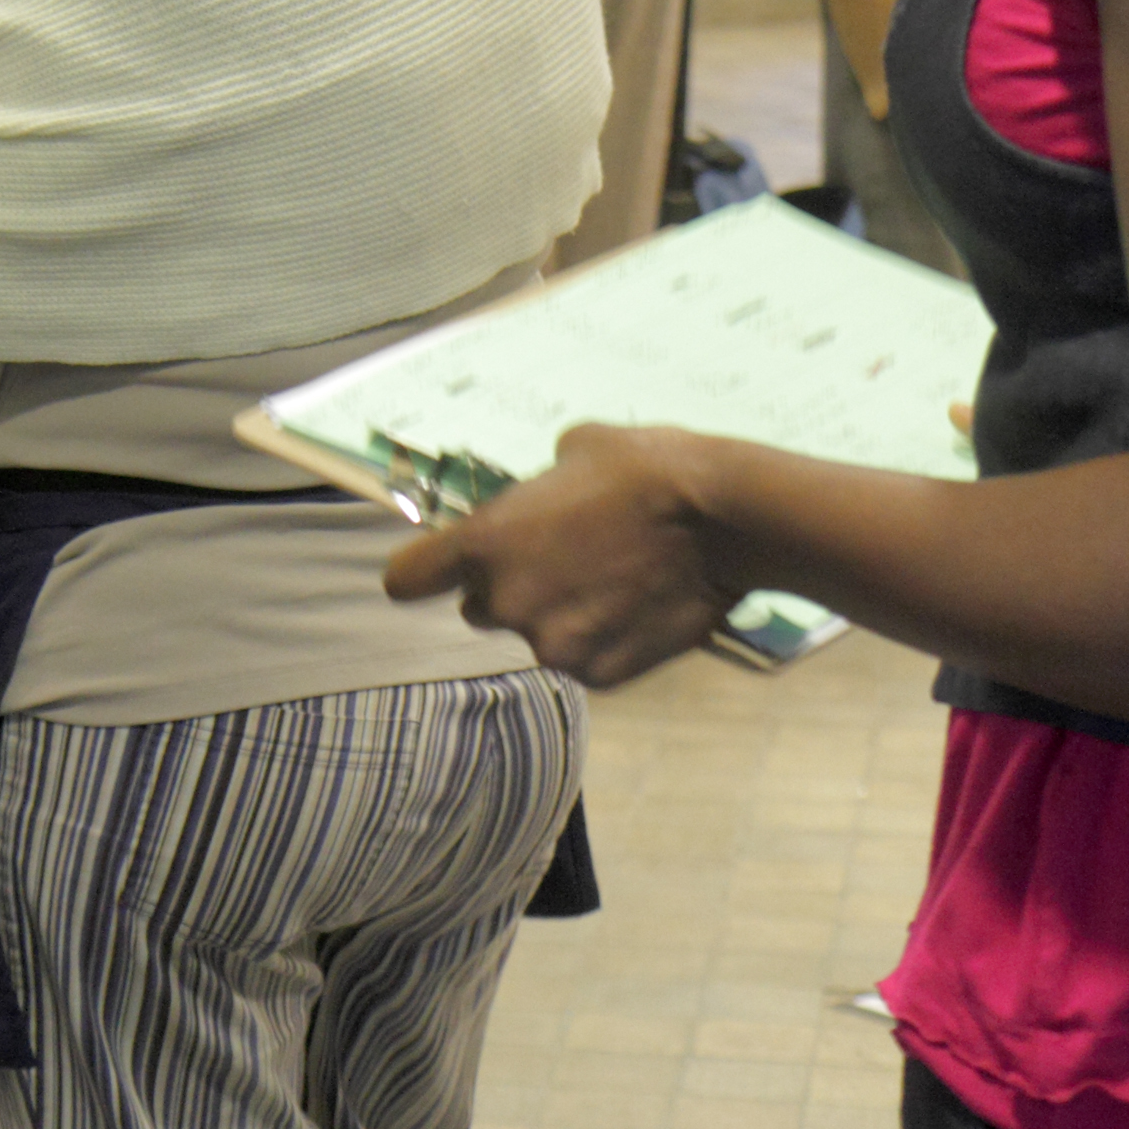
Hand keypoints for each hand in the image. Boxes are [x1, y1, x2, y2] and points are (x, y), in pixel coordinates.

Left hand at [379, 424, 739, 686]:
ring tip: (613, 582)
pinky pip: (586, 659)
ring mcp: (555, 645)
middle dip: (509, 590)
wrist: (721, 518)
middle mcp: (507, 602)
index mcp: (484, 544)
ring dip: (560, 617)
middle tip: (561, 563)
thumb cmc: (642, 469)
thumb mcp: (572, 453)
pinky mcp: (603, 675)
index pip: (407, 581)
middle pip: (478, 608)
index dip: (422, 574)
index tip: (437, 570)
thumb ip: (535, 489)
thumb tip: (542, 497)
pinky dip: (604, 640)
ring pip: (537, 635)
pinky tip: (639, 608)